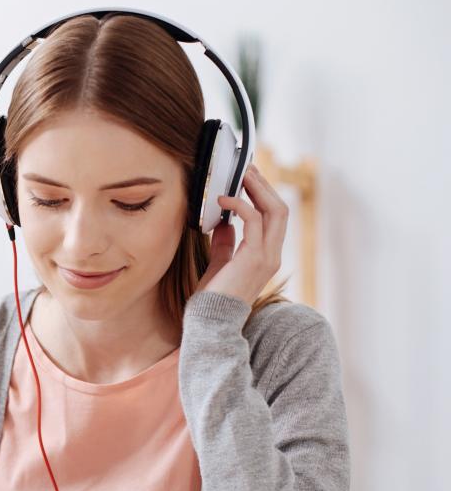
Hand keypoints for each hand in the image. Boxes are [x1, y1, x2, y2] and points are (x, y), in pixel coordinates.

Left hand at [197, 165, 288, 304]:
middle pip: (280, 209)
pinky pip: (253, 221)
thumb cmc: (213, 297)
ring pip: (274, 210)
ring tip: (239, 174)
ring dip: (257, 188)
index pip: (274, 217)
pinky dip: (239, 205)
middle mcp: (272, 255)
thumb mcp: (219, 264)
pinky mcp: (254, 258)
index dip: (264, 195)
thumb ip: (225, 244)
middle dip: (264, 185)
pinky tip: (223, 199)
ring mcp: (267, 257)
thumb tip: (222, 223)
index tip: (247, 178)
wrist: (211, 321)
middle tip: (246, 168)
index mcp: (267, 255)